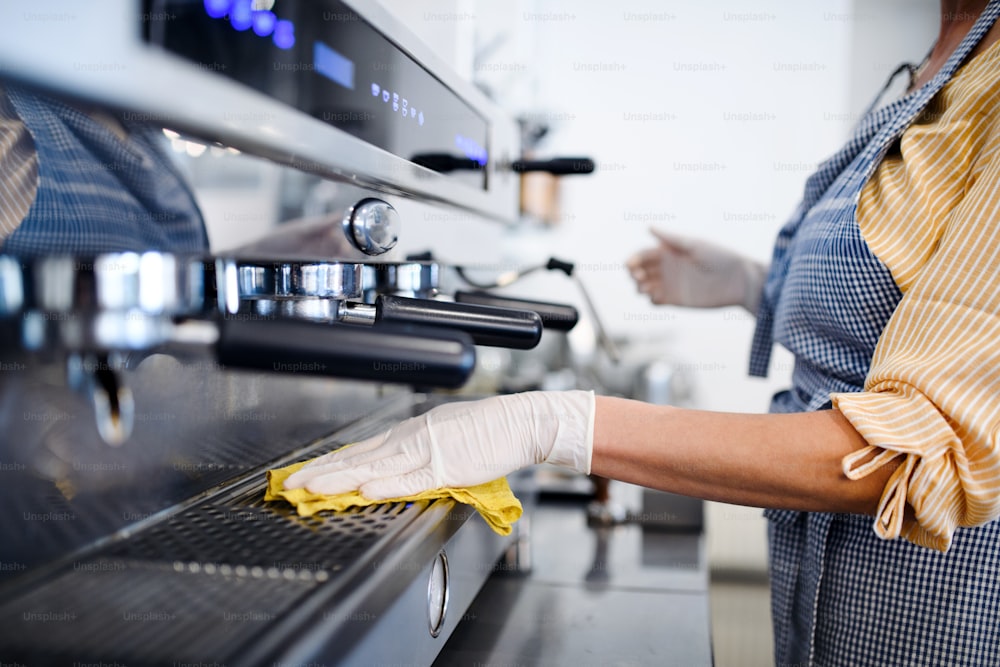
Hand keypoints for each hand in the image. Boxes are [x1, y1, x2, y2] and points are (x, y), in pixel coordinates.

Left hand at [284, 390, 594, 498]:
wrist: (520, 422)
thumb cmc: (489, 431)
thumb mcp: (445, 439)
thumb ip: (417, 458)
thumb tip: (393, 472)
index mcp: (410, 433)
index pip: (360, 450)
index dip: (329, 463)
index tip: (304, 473)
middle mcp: (411, 438)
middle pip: (357, 457)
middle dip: (320, 472)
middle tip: (289, 484)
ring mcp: (426, 451)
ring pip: (374, 467)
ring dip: (339, 479)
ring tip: (311, 490)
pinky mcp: (445, 466)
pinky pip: (411, 478)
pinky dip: (386, 484)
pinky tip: (364, 490)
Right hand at [626, 228, 766, 311]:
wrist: (739, 281)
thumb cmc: (720, 257)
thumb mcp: (695, 245)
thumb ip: (671, 239)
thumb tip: (649, 227)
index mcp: (669, 252)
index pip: (643, 255)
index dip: (634, 259)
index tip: (631, 264)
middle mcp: (667, 268)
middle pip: (639, 271)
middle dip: (633, 274)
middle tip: (638, 276)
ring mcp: (670, 285)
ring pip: (644, 287)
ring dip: (639, 288)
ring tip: (647, 288)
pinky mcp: (675, 300)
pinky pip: (655, 302)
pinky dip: (650, 300)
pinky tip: (658, 297)